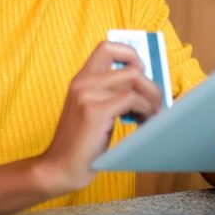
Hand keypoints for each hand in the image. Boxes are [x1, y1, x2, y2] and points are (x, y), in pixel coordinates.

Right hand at [37, 41, 163, 194]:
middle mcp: (83, 81)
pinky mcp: (95, 110)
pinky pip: (133, 100)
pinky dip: (146, 111)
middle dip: (151, 84)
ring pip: (135, 80)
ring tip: (151, 116)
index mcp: (81, 79)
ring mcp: (88, 94)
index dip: (130, 53)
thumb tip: (142, 85)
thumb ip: (109, 94)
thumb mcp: (91, 110)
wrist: (60, 167)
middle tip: (155, 103)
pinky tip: (144, 124)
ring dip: (151, 99)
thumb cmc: (80, 143)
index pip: (107, 47)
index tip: (141, 72)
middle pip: (131, 65)